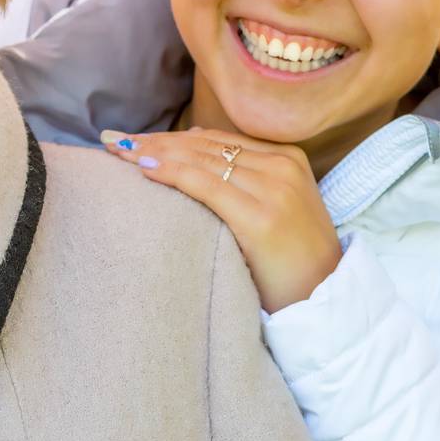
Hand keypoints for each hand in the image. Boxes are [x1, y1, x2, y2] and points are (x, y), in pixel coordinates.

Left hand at [102, 128, 340, 312]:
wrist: (327, 303)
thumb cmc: (292, 262)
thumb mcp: (275, 207)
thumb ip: (242, 175)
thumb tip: (193, 139)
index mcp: (288, 158)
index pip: (217, 140)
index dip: (171, 137)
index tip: (134, 138)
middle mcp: (282, 167)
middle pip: (205, 145)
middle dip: (155, 141)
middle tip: (112, 140)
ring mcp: (274, 188)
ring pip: (201, 159)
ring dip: (155, 152)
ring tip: (118, 151)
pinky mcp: (262, 216)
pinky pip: (206, 184)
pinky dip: (172, 173)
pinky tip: (144, 169)